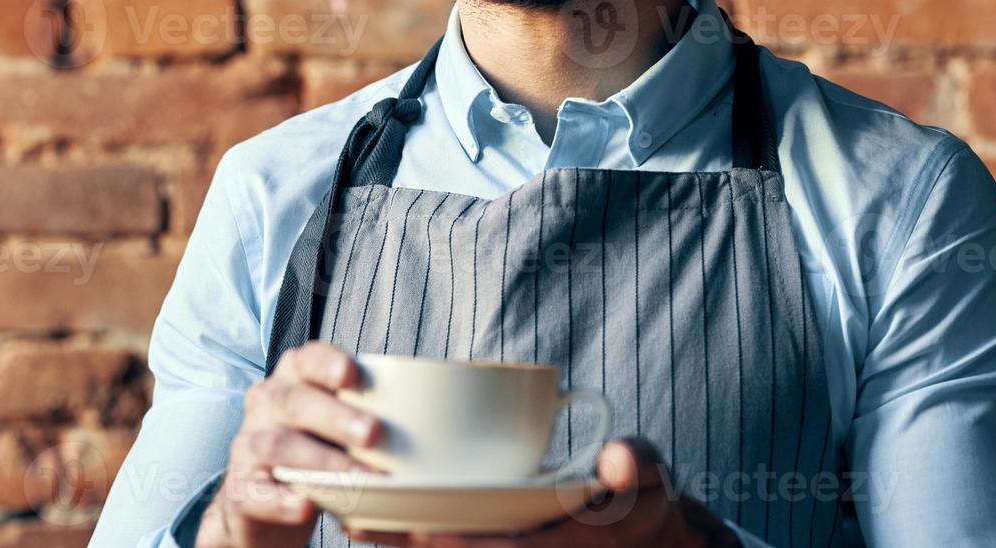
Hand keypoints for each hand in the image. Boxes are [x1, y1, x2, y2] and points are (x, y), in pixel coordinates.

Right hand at [197, 341, 381, 547]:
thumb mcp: (333, 423)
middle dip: (336, 416)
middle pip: (296, 402)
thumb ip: (363, 412)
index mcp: (293, 378)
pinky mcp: (240, 488)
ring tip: (357, 478)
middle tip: (373, 434)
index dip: (328, 363)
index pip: (306, 359)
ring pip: (279, 446)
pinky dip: (283, 500)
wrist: (262, 498)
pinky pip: (258, 492)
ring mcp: (248, 445)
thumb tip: (431, 420)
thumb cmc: (313, 447)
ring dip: (321, 461)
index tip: (353, 375)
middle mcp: (266, 403)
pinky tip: (307, 506)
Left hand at [345, 438, 739, 547]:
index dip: (453, 541)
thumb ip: (637, 466)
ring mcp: (507, 545)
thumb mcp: (650, 480)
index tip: (411, 529)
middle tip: (353, 523)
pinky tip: (375, 516)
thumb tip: (618, 457)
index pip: (496, 546)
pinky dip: (413, 531)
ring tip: (345, 519)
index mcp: (552, 543)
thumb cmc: (643, 498)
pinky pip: (448, 535)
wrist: (642, 526)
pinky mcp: (496, 536)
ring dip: (398, 539)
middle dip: (405, 542)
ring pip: (443, 544)